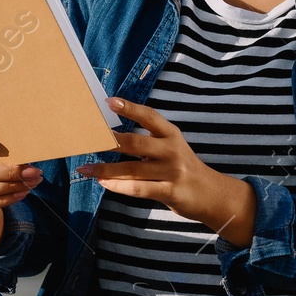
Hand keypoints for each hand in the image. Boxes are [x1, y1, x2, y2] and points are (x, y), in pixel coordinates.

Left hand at [76, 97, 222, 227]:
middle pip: (136, 143)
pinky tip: (103, 182)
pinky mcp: (170, 191)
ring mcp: (171, 172)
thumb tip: (111, 134)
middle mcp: (172, 150)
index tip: (109, 101)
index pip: (149, 116)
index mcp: (171, 134)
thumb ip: (148, 140)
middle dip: (109, 142)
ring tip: (85, 168)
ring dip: (105, 169)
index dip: (129, 108)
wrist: (210, 194)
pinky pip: (139, 188)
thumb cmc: (182, 168)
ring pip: (132, 169)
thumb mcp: (171, 147)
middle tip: (87, 140)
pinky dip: (118, 185)